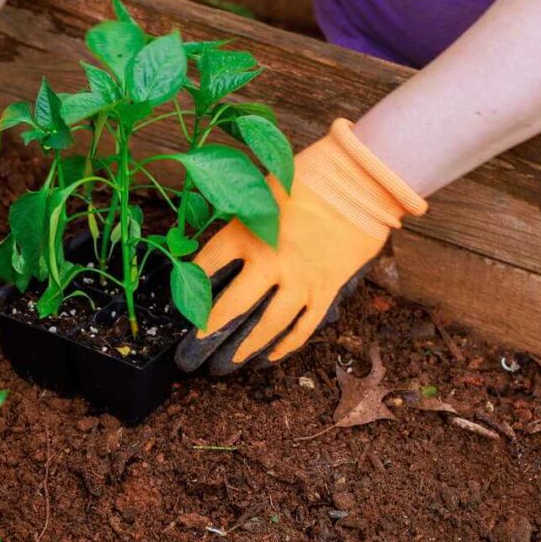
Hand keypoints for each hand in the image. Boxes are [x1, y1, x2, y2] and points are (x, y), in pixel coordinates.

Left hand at [175, 119, 426, 374]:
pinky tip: (270, 357)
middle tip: (194, 346)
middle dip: (209, 328)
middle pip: (232, 305)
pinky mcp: (324, 290)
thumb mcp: (262, 191)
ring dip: (246, 347)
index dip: (190, 283)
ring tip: (229, 363)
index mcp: (246, 232)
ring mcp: (299, 280)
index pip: (207, 264)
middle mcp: (269, 262)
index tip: (181, 299)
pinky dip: (286, 346)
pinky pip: (303, 327)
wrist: (359, 180)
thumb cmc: (308, 178)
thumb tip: (219, 240)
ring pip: (268, 325)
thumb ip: (240, 218)